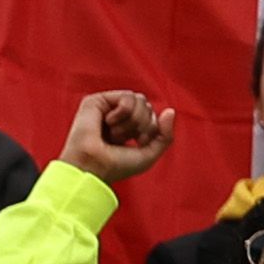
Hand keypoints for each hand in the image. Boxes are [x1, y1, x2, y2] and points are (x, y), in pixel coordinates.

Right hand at [60, 84, 176, 183]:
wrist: (93, 166)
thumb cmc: (115, 166)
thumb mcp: (149, 154)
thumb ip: (165, 135)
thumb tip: (170, 110)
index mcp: (128, 128)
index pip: (152, 116)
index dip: (151, 130)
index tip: (138, 143)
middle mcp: (118, 117)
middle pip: (147, 106)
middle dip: (143, 124)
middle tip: (125, 138)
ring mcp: (107, 108)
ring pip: (140, 99)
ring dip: (133, 120)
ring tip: (115, 132)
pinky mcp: (97, 101)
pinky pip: (127, 96)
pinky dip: (124, 112)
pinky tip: (109, 122)